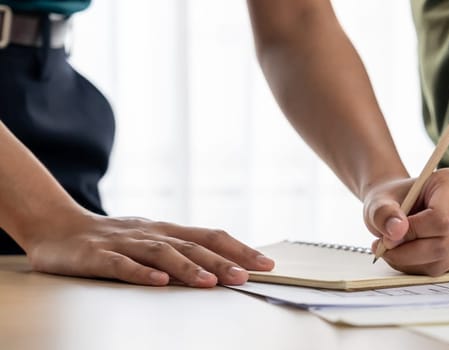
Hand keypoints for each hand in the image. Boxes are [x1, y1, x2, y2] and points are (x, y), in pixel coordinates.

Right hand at [22, 214, 274, 286]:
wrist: (54, 227)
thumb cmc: (110, 239)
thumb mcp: (150, 241)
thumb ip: (182, 252)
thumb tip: (224, 268)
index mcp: (166, 230)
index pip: (211, 236)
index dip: (239, 249)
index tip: (267, 263)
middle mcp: (151, 233)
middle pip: (192, 245)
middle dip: (223, 261)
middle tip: (248, 275)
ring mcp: (124, 243)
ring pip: (161, 253)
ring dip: (188, 267)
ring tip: (211, 282)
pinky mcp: (96, 256)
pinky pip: (121, 265)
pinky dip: (141, 273)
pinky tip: (159, 283)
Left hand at [363, 169, 448, 275]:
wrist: (400, 207)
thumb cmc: (393, 201)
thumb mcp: (379, 202)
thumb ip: (383, 213)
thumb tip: (397, 231)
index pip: (442, 218)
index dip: (413, 232)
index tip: (390, 235)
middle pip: (444, 244)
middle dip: (409, 252)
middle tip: (386, 247)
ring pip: (443, 261)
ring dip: (412, 263)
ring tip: (395, 250)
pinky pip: (445, 270)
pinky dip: (421, 268)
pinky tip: (410, 254)